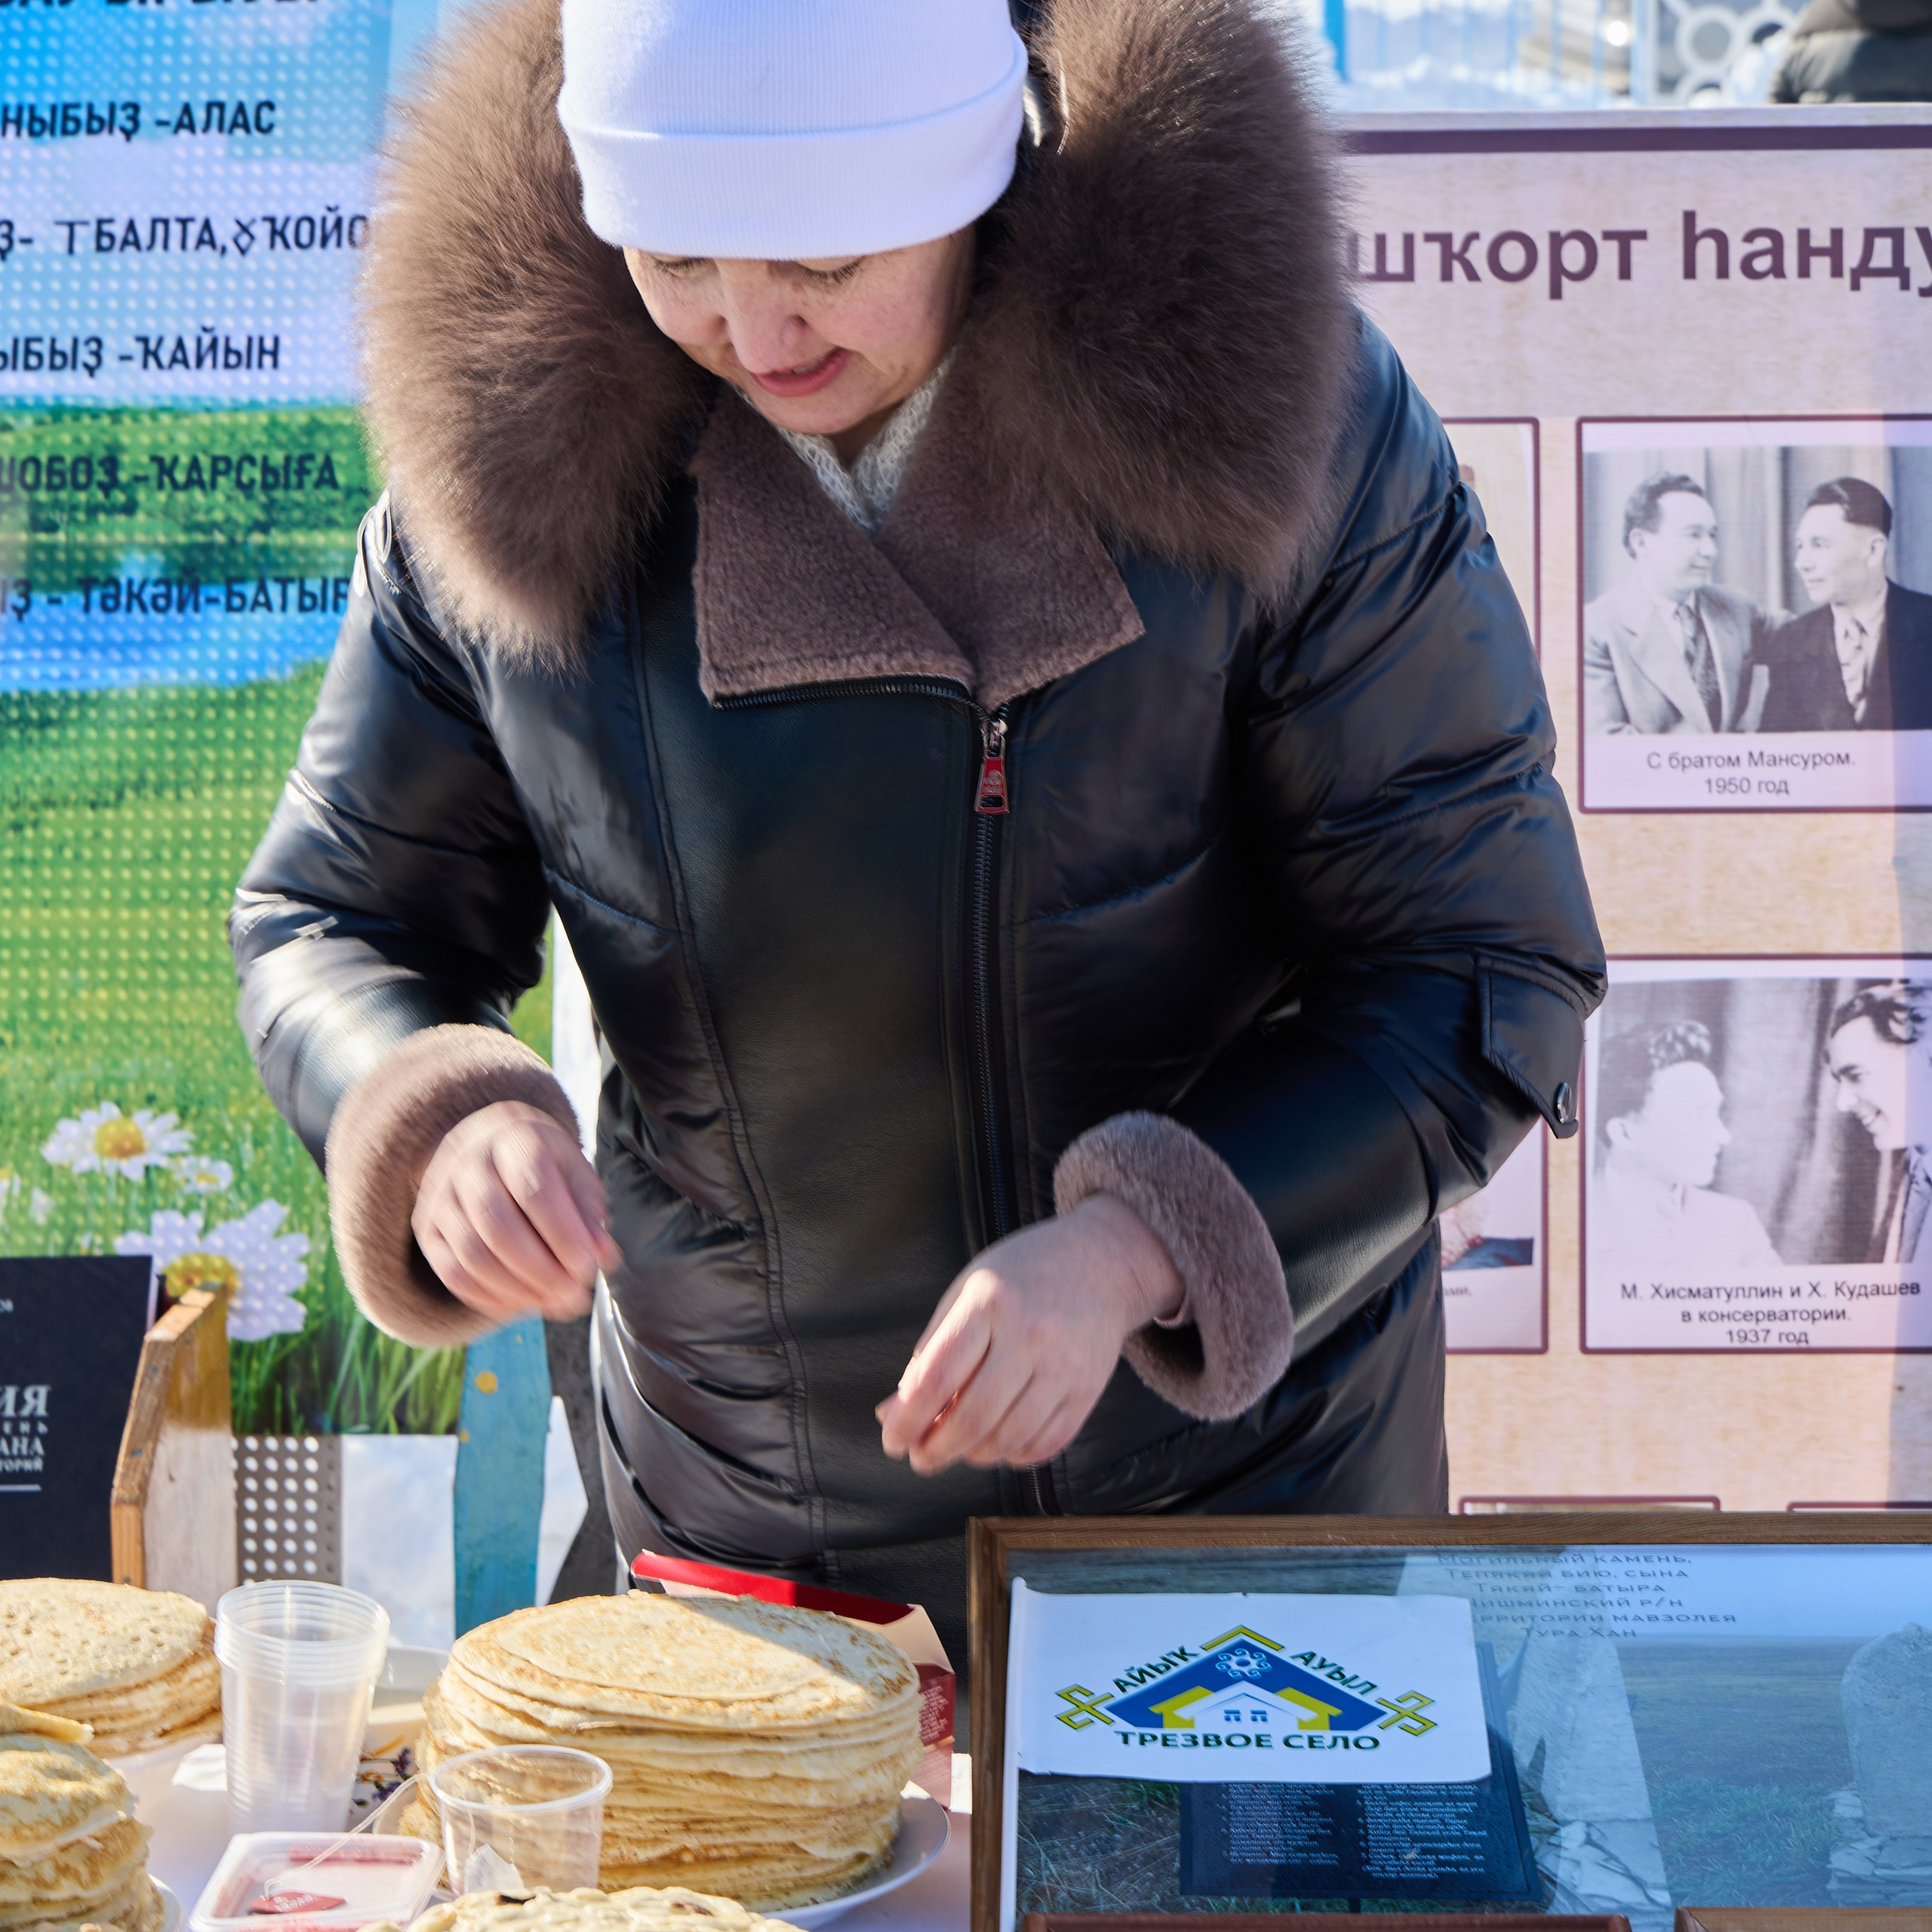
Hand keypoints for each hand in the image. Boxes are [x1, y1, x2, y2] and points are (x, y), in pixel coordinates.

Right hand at [412, 1100, 621, 1323]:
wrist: (486, 1144)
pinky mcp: (427, 1228)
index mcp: (513, 1139)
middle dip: (541, 1270)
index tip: (588, 1266)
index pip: (534, 1189)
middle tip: (574, 1295)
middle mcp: (468, 1163)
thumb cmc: (542, 1163)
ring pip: (472, 1256)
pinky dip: (490, 1298)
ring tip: (555, 1304)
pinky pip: (452, 1274)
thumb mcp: (572, 1171)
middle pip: (498, 1226)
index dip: (562, 1233)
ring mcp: (440, 1196)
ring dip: (518, 1290)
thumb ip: (589, 1211)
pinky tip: (523, 1305)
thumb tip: (604, 1256)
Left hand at [876, 1194, 1181, 1475]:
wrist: (1101, 1264)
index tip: (893, 1440)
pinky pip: (1044, 1444)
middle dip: (936, 1451)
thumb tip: (892, 1414)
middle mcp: (1030, 1335)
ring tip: (959, 1447)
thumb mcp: (966, 1294)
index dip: (907, 1421)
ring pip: (1008, 1439)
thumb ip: (929, 1353)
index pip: (936, 1378)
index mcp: (989, 1303)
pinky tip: (999, 1442)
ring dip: (973, 1456)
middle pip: (972, 1418)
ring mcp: (1064, 1365)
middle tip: (920, 1458)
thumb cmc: (1020, 1278)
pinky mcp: (1088, 1390)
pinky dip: (1013, 1455)